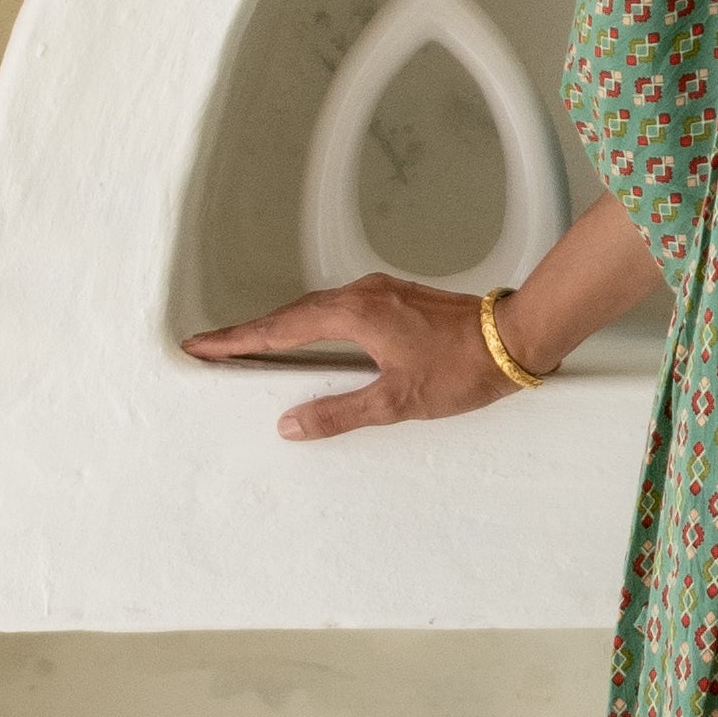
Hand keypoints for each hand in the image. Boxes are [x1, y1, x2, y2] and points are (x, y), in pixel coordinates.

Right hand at [179, 277, 518, 436]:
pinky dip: (313, 323)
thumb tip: (290, 424)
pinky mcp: (397, 298)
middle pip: (292, 314)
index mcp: (354, 315)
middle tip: (214, 347)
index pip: (280, 329)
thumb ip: (339, 413)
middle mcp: (362, 295)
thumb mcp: (397, 402)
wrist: (516, 338)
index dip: (238, 339)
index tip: (201, 345)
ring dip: (282, 326)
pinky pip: (339, 308)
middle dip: (251, 332)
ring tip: (252, 345)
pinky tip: (311, 338)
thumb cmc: (463, 368)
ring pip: (316, 309)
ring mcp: (381, 292)